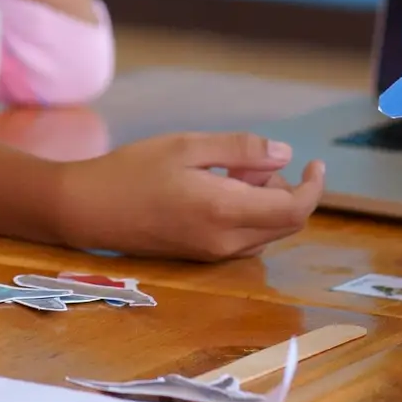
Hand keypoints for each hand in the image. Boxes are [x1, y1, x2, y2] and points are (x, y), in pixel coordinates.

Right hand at [50, 132, 324, 261]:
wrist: (86, 210)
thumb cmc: (132, 171)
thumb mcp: (188, 146)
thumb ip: (240, 150)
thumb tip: (284, 155)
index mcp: (225, 212)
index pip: (294, 210)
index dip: (313, 187)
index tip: (314, 163)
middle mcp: (226, 241)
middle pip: (285, 224)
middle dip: (285, 189)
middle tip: (251, 160)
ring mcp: (213, 253)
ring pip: (266, 231)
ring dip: (265, 202)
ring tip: (229, 171)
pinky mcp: (201, 255)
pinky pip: (244, 237)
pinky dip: (248, 213)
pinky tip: (217, 189)